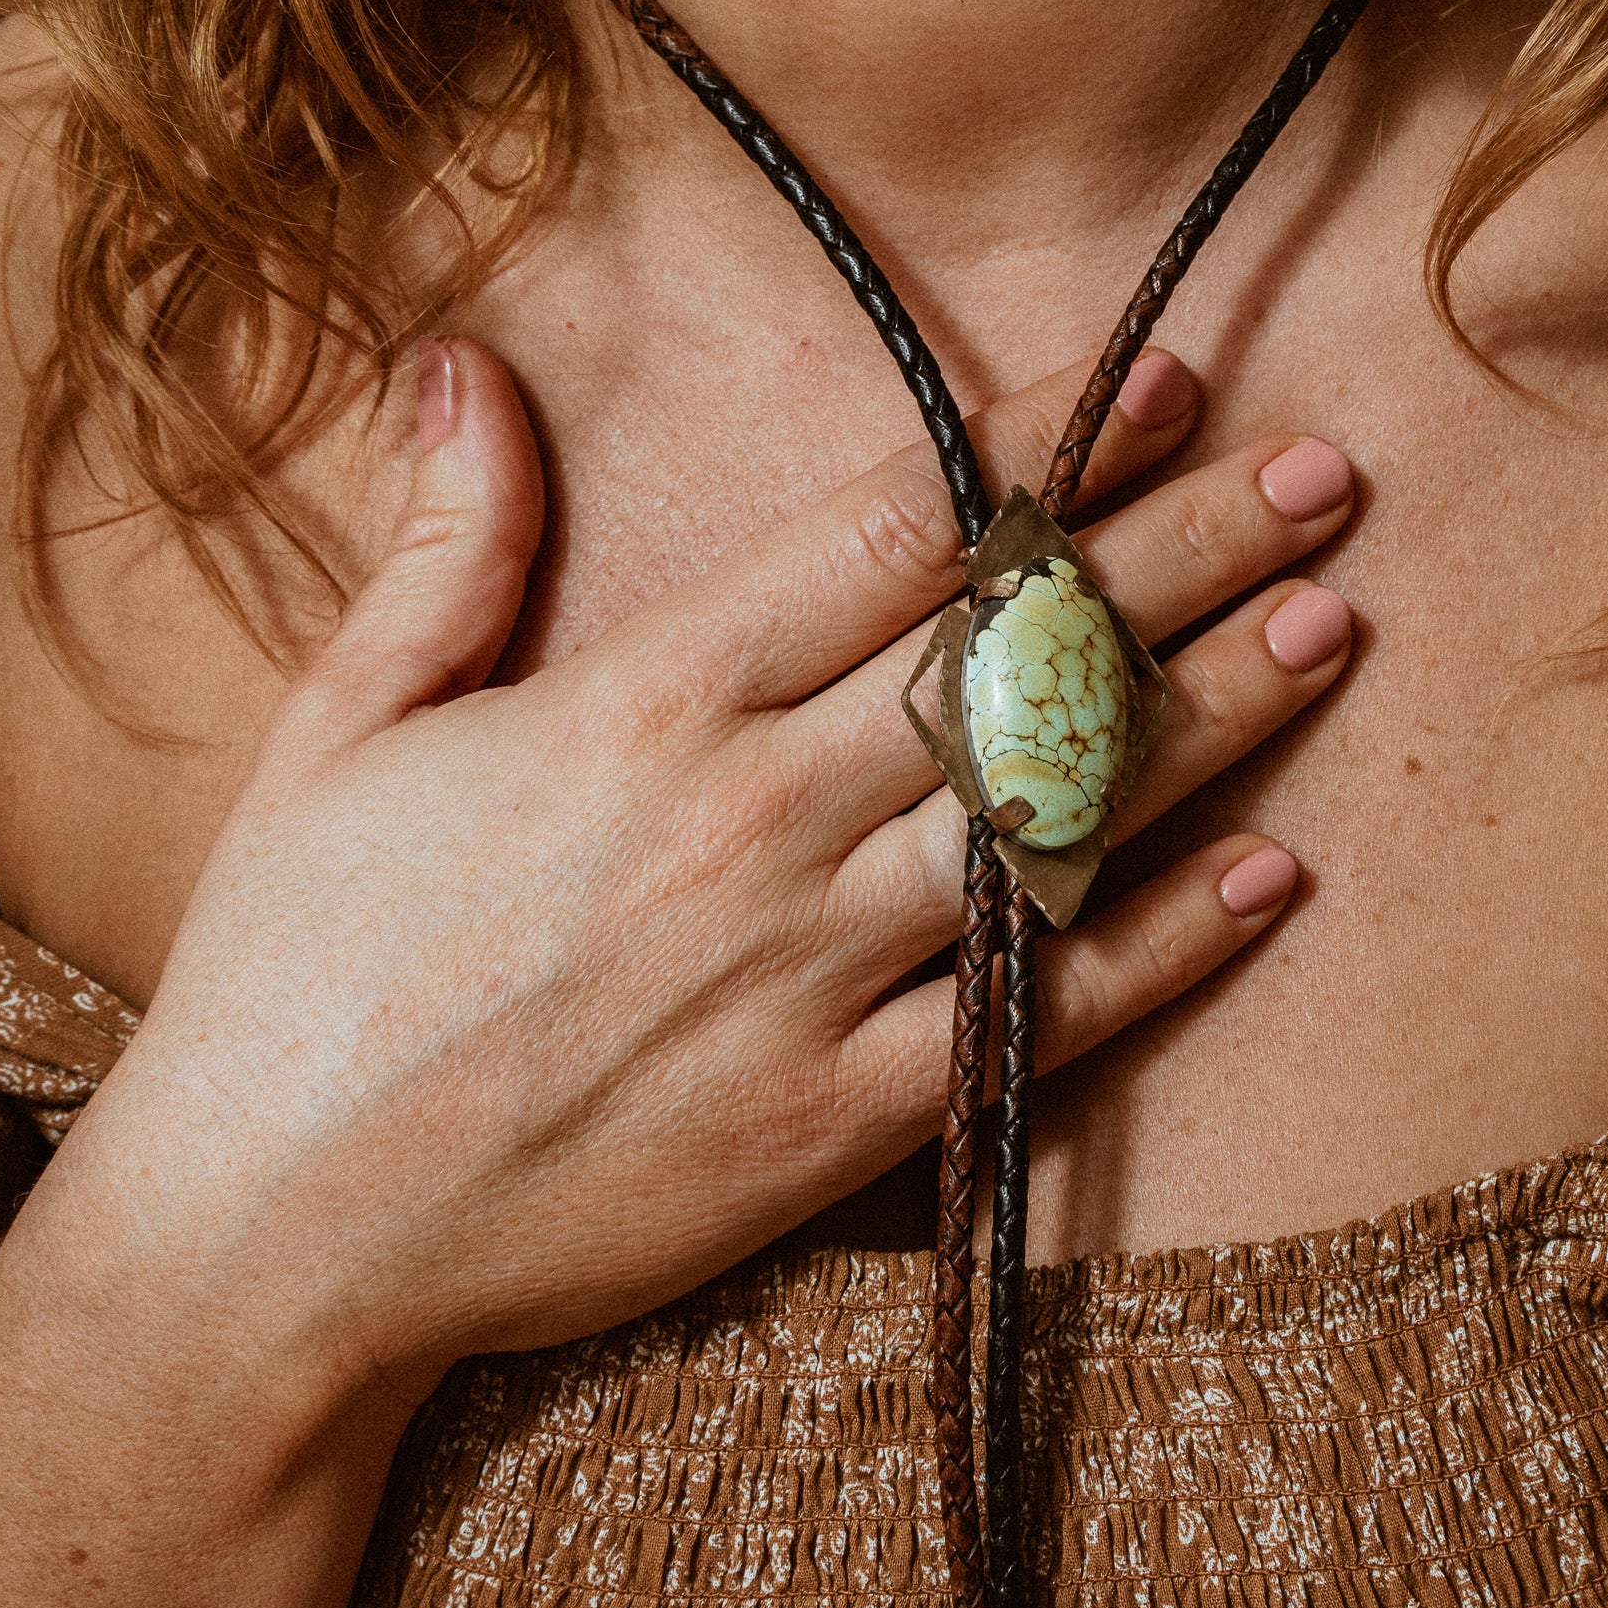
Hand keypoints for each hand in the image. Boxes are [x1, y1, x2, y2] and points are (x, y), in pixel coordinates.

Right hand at [55, 338, 1360, 1416]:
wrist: (272, 1241)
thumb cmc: (292, 972)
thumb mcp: (338, 729)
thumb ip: (444, 549)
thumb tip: (466, 366)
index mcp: (640, 705)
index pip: (890, 536)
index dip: (1041, 449)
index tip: (1161, 380)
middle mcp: (752, 823)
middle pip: (1014, 656)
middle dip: (1181, 552)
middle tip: (1323, 472)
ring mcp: (805, 979)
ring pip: (1054, 818)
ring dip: (1207, 720)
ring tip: (1336, 631)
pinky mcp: (833, 1126)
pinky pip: (1033, 1022)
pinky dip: (1159, 951)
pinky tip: (1265, 879)